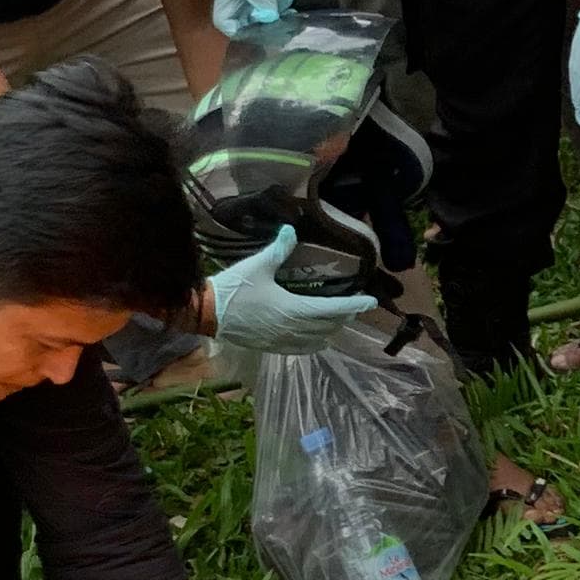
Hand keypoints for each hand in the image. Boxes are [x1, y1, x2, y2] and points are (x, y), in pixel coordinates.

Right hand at [207, 226, 377, 353]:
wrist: (207, 314)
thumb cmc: (234, 289)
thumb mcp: (258, 265)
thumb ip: (278, 249)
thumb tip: (291, 229)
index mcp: (293, 309)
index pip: (332, 309)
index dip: (354, 305)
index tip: (371, 302)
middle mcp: (292, 329)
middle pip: (329, 326)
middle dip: (345, 316)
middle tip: (355, 306)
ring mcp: (282, 341)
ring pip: (317, 340)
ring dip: (331, 330)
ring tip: (338, 319)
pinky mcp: (271, 347)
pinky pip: (301, 349)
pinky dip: (314, 342)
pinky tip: (316, 338)